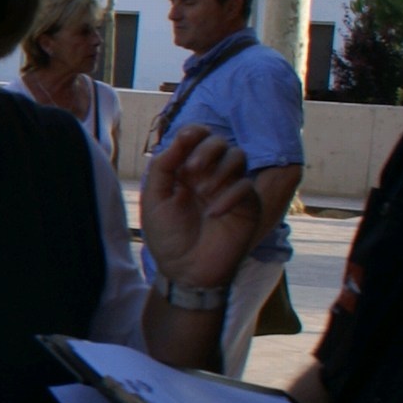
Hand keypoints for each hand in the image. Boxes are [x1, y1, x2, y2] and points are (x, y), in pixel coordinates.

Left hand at [141, 124, 260, 288]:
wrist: (186, 270)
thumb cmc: (168, 236)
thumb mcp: (155, 199)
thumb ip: (163, 167)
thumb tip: (180, 138)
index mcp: (186, 170)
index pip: (197, 138)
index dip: (194, 132)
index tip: (186, 138)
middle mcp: (210, 175)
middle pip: (220, 142)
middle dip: (206, 150)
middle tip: (192, 171)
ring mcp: (230, 188)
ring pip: (238, 156)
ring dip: (220, 168)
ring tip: (203, 192)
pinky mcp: (246, 205)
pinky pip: (246, 187)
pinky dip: (230, 195)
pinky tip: (214, 213)